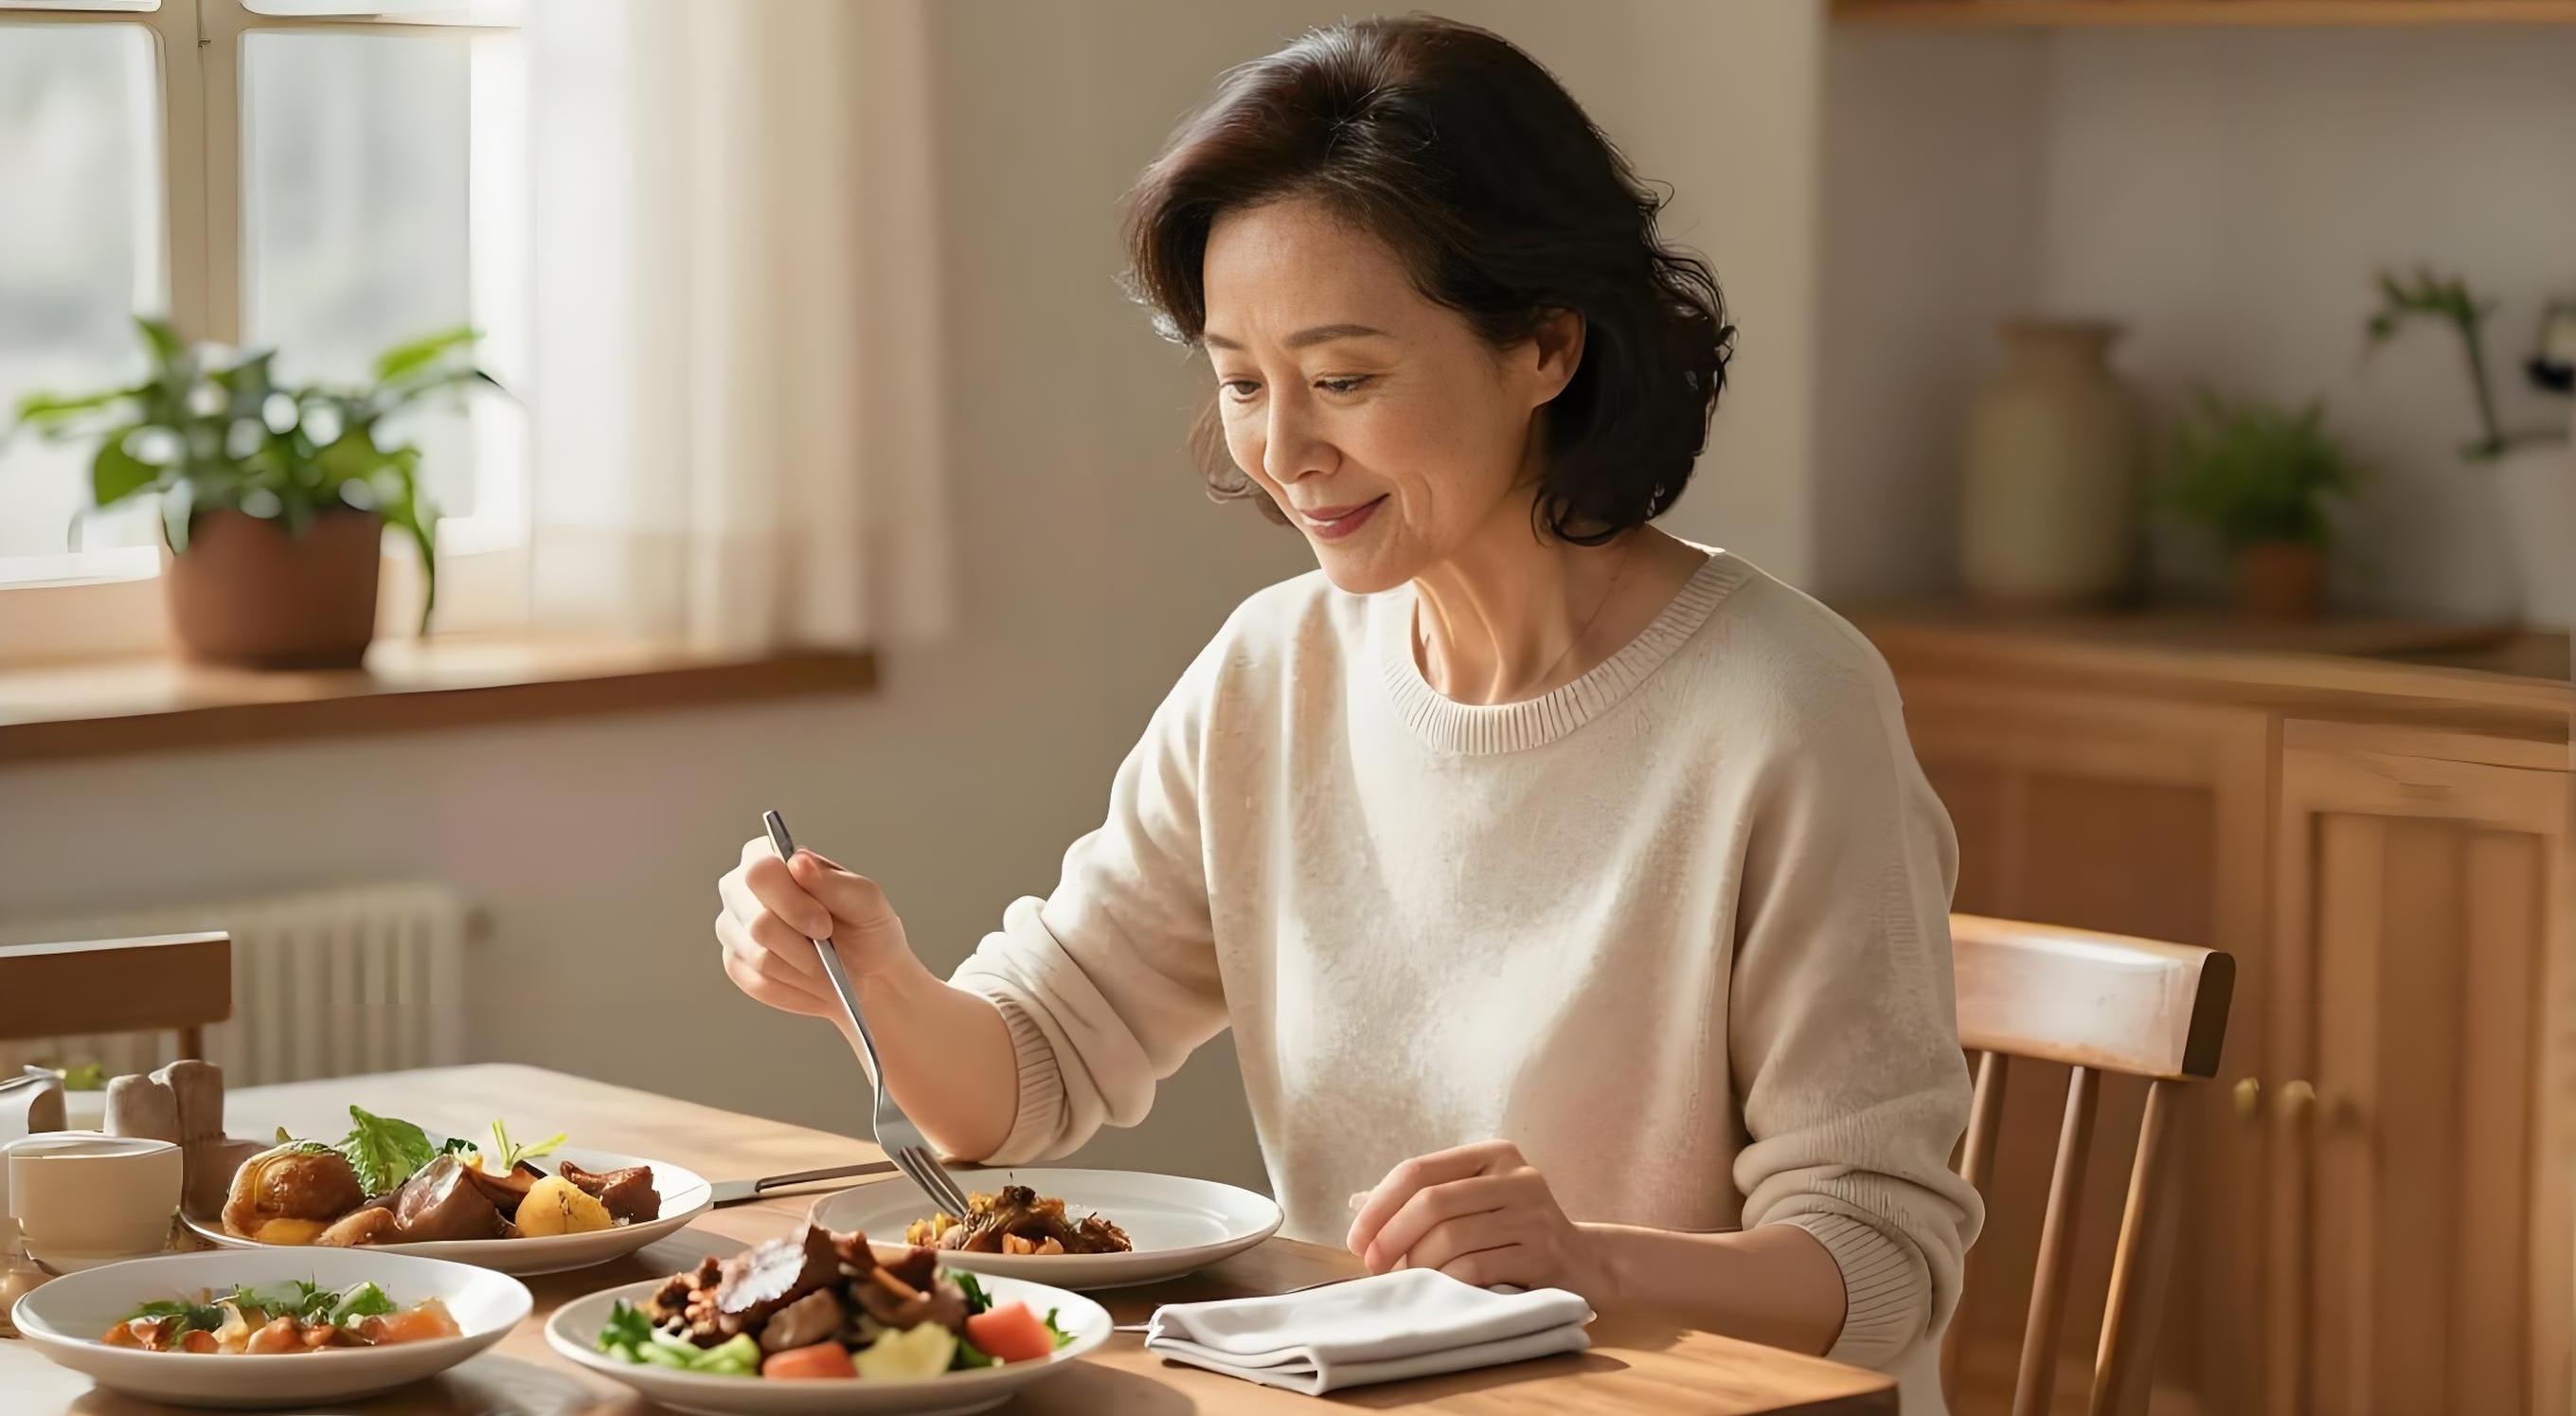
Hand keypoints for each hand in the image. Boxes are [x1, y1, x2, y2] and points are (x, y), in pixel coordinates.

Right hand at [714, 838, 917, 1020]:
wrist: (869, 973)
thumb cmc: (865, 928)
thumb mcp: (865, 901)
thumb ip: (833, 881)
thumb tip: (798, 862)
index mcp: (772, 861)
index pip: (758, 872)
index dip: (790, 901)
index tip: (824, 925)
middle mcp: (742, 891)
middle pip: (756, 920)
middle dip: (801, 942)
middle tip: (828, 947)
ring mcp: (733, 928)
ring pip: (759, 956)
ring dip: (803, 966)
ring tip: (825, 964)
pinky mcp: (736, 964)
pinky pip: (758, 982)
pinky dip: (794, 986)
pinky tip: (812, 979)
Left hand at [1345, 1141, 1609, 1300]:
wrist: (1585, 1263)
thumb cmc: (1515, 1231)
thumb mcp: (1474, 1201)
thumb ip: (1424, 1197)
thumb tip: (1358, 1202)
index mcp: (1493, 1154)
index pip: (1419, 1170)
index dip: (1379, 1205)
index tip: (1357, 1239)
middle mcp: (1517, 1176)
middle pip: (1432, 1202)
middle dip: (1391, 1237)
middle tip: (1373, 1265)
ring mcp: (1534, 1214)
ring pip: (1451, 1237)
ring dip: (1418, 1264)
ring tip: (1409, 1279)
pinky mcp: (1543, 1254)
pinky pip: (1476, 1268)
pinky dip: (1447, 1282)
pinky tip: (1440, 1290)